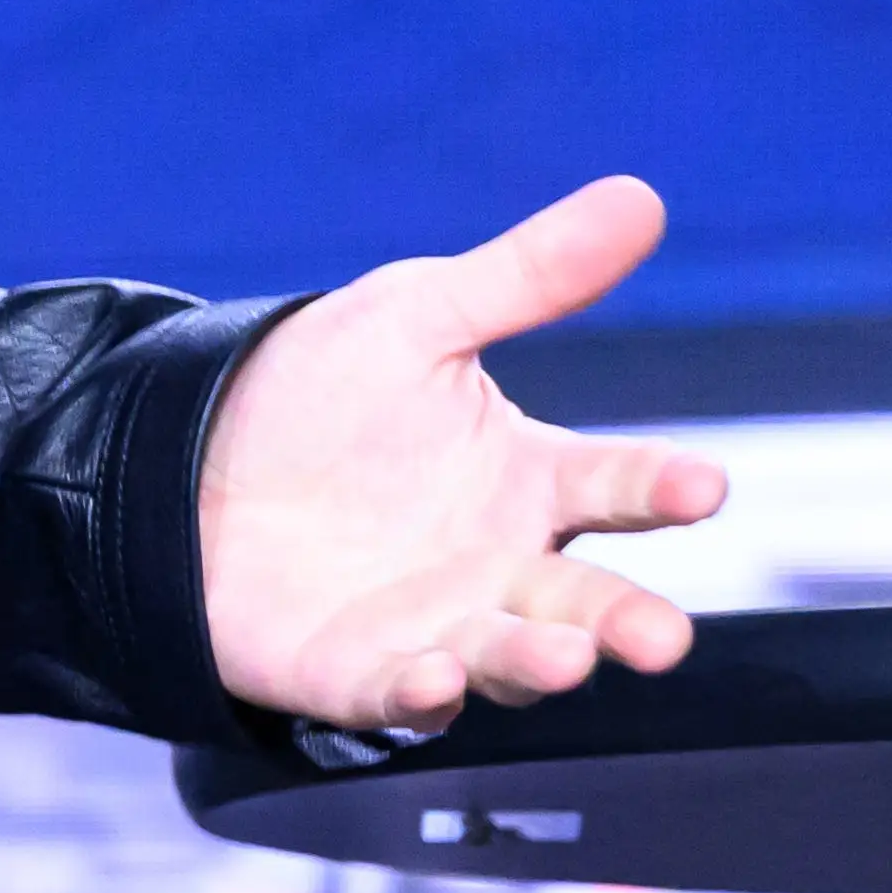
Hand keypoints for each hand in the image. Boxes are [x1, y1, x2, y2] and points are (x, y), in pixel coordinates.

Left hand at [201, 174, 728, 731]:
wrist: (185, 456)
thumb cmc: (317, 393)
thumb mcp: (414, 317)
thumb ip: (526, 275)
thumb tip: (640, 195)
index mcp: (526, 478)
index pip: (616, 485)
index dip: (663, 487)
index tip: (705, 484)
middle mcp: (499, 566)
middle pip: (584, 602)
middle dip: (626, 622)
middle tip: (661, 636)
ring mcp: (437, 627)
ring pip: (509, 659)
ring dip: (538, 662)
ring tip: (563, 654)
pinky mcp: (360, 674)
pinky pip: (402, 697)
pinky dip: (422, 693)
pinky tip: (432, 677)